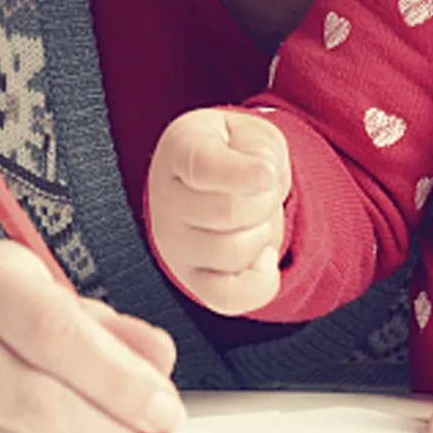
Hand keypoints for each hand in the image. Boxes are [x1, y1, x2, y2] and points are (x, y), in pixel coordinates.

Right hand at [147, 107, 289, 315]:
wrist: (224, 183)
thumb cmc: (237, 154)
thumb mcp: (254, 134)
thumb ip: (260, 149)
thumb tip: (263, 176)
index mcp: (178, 151)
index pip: (202, 167)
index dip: (241, 174)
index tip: (268, 173)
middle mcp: (164, 200)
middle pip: (229, 211)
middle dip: (264, 200)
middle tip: (261, 191)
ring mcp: (174, 246)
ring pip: (233, 252)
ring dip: (262, 234)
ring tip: (255, 219)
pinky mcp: (193, 282)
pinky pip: (230, 298)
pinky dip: (261, 280)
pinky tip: (262, 255)